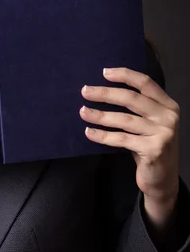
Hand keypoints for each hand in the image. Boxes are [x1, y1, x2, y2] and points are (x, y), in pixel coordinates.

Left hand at [79, 67, 179, 202]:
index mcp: (168, 105)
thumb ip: (138, 107)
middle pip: (131, 98)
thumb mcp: (149, 122)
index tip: (104, 72)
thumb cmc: (149, 145)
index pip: (145, 83)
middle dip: (105, 94)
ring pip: (124, 119)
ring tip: (83, 112)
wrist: (162, 179)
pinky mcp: (153, 150)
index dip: (124, 75)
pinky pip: (121, 139)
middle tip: (85, 91)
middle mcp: (168, 117)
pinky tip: (89, 132)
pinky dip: (103, 135)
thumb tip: (102, 90)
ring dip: (100, 115)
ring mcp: (162, 134)